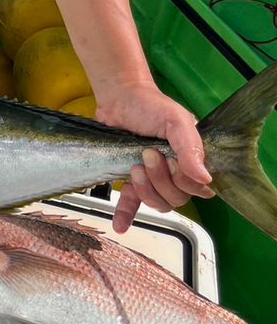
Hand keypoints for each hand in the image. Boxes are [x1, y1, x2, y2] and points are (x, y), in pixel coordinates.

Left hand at [94, 81, 214, 232]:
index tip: (170, 158)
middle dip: (160, 180)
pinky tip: (120, 226)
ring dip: (145, 190)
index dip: (183, 180)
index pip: (199, 188)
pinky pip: (133, 203)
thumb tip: (204, 178)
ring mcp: (155, 178)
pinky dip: (126, 215)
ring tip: (134, 167)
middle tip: (147, 154)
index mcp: (194, 160)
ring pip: (159, 203)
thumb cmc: (151, 105)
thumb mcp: (176, 120)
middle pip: (177, 198)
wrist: (119, 98)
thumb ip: (190, 146)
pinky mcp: (133, 180)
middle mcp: (177, 172)